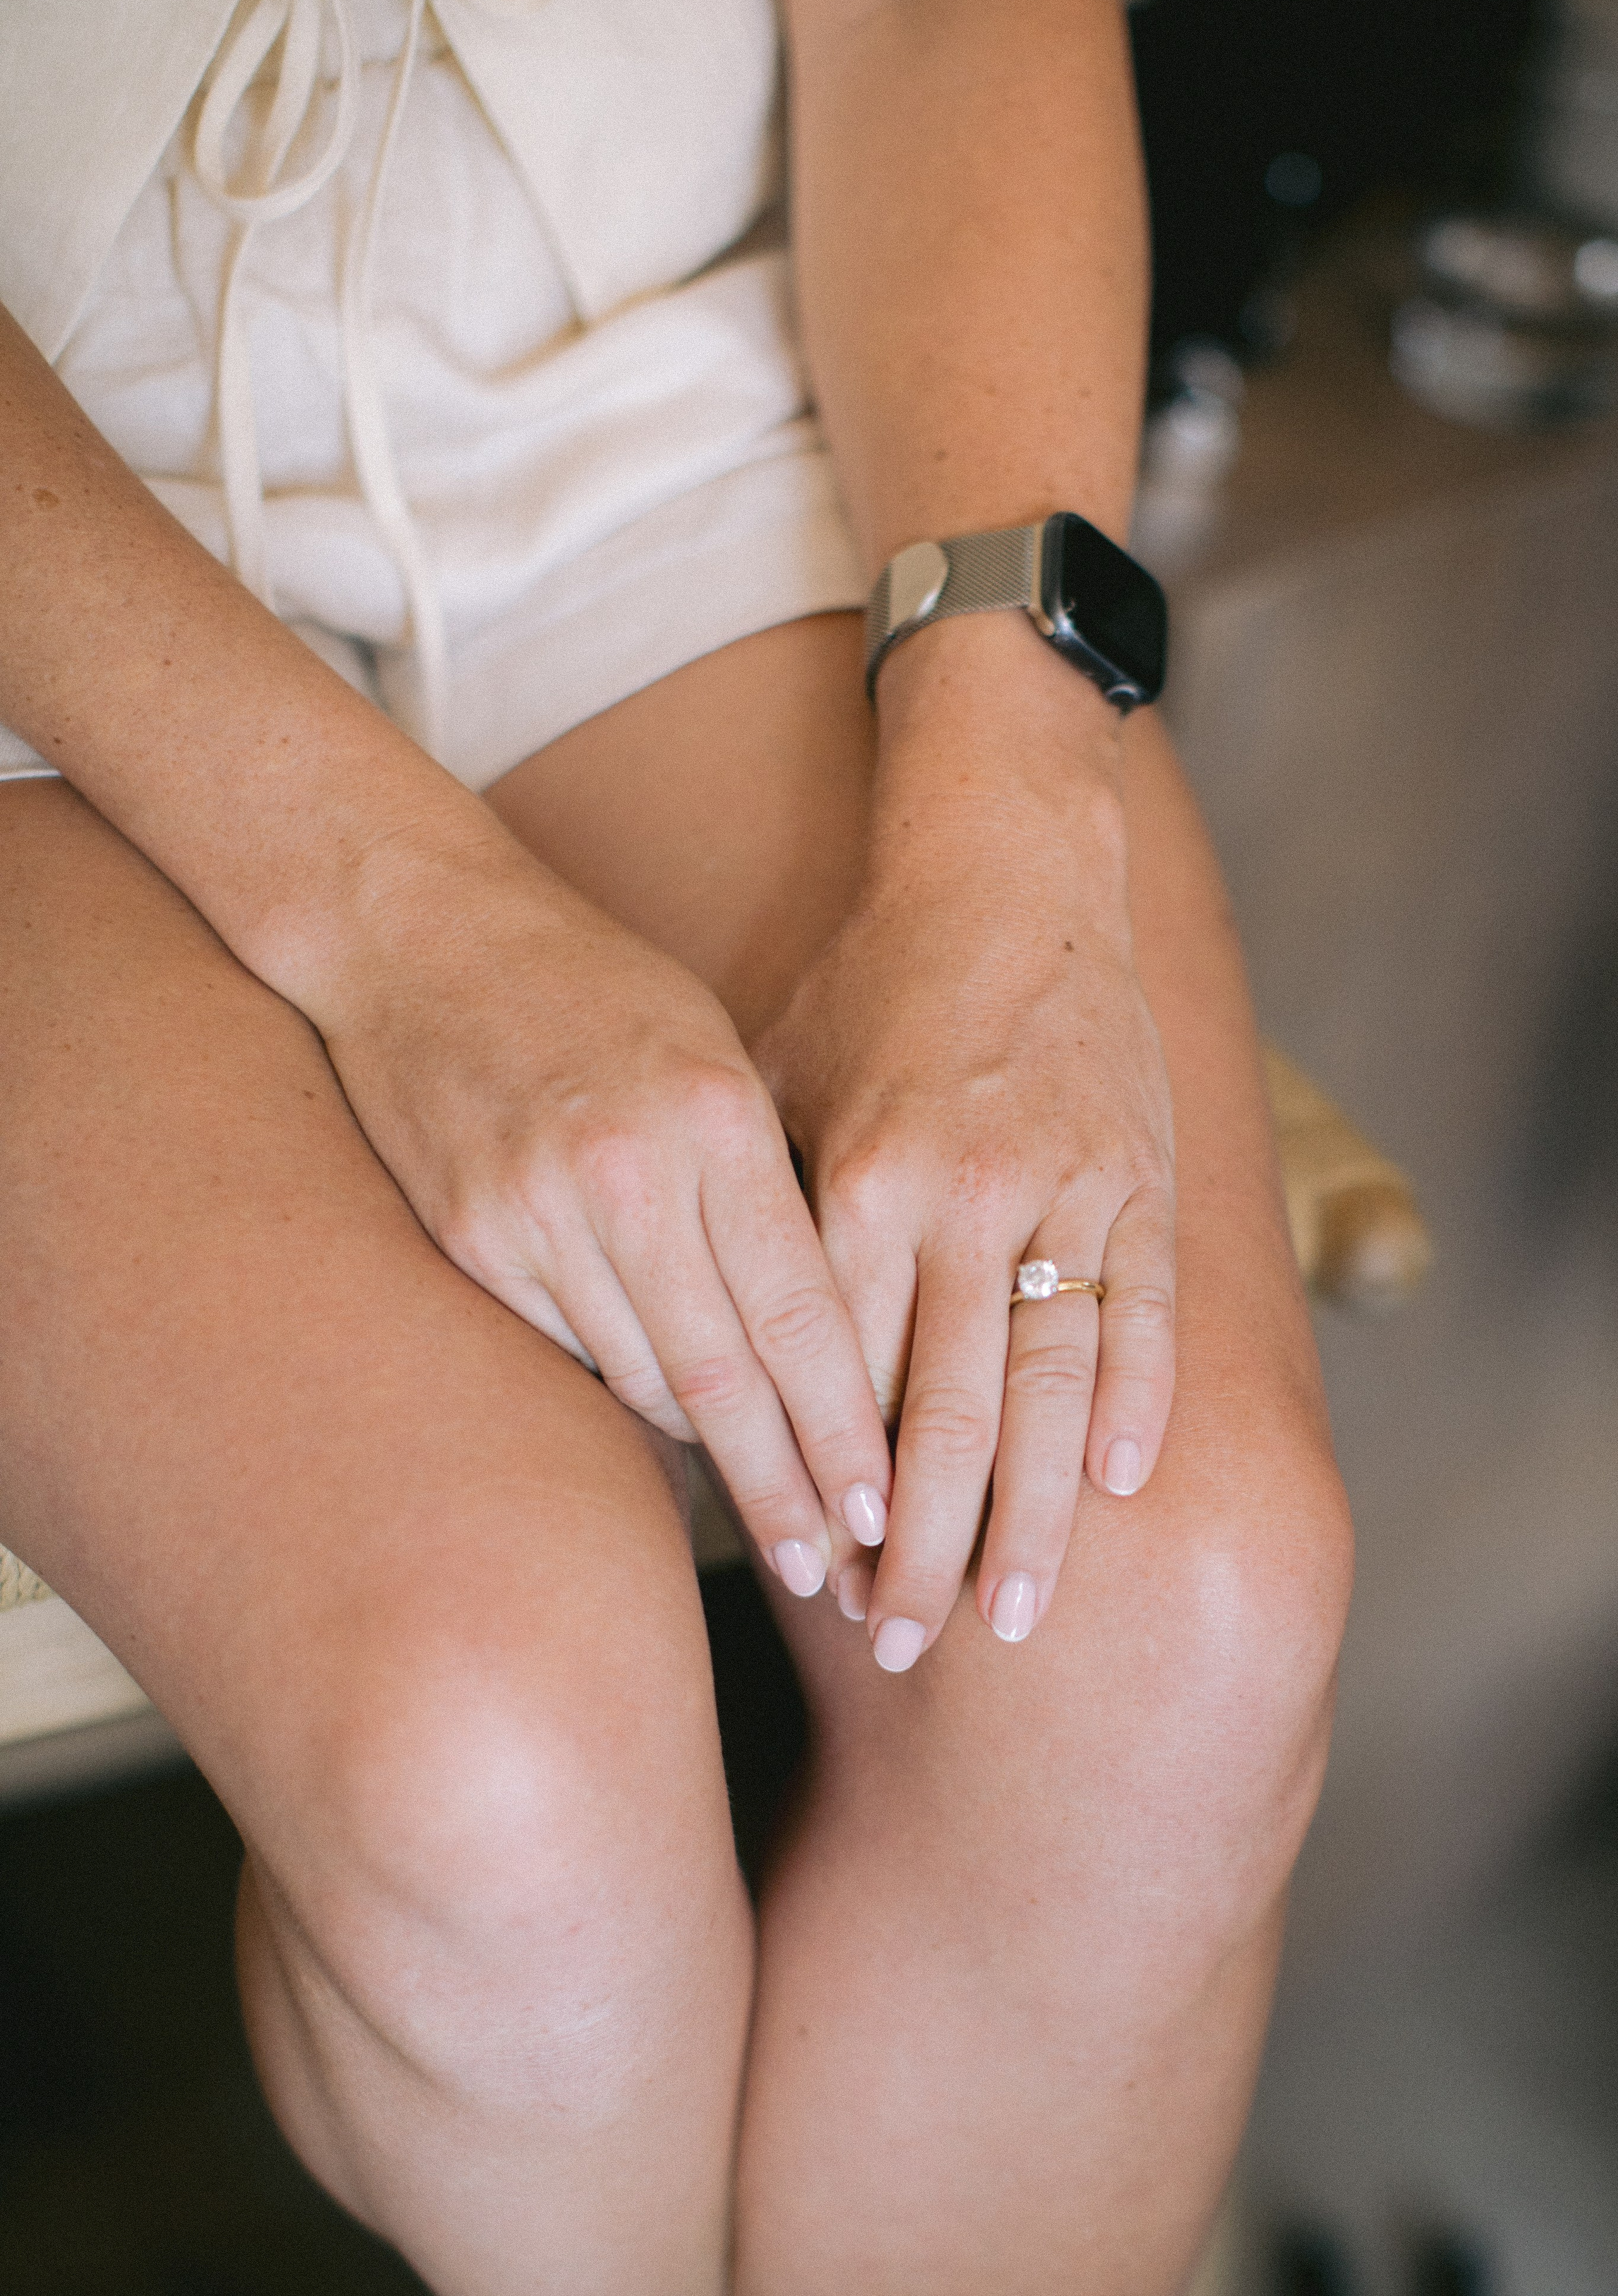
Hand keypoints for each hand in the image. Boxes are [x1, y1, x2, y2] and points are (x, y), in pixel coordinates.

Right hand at [311, 824, 891, 1593]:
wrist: (418, 930)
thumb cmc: (599, 990)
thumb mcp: (714, 1056)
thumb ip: (766, 1190)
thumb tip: (823, 1340)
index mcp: (713, 1117)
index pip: (800, 1311)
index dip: (847, 1427)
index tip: (888, 1510)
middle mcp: (626, 1172)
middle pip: (729, 1375)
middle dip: (792, 1489)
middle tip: (844, 1577)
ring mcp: (536, 1211)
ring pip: (644, 1376)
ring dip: (717, 1465)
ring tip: (782, 1537)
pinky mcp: (468, 1237)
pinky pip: (567, 1349)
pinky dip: (628, 1398)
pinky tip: (675, 1441)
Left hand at [754, 641, 1174, 1667]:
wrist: (1007, 867)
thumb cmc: (869, 983)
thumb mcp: (780, 1081)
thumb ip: (759, 1215)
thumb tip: (698, 1352)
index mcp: (857, 1178)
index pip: (837, 1377)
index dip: (827, 1494)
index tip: (815, 1588)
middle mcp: (961, 1196)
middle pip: (942, 1412)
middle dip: (922, 1548)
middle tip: (905, 1647)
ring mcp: (1066, 1188)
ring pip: (1050, 1386)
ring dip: (1031, 1517)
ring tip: (1013, 1620)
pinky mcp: (1144, 1173)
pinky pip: (1146, 1311)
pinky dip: (1137, 1405)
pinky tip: (1116, 1491)